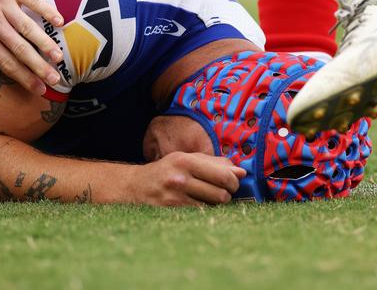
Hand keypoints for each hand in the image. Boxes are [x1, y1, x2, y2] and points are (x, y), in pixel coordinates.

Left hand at [0, 0, 63, 95]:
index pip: (4, 62)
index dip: (22, 77)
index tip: (39, 90)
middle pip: (19, 49)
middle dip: (38, 67)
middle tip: (55, 80)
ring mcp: (3, 3)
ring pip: (28, 27)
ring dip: (45, 42)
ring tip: (58, 57)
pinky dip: (47, 10)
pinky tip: (60, 22)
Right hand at [128, 152, 246, 205]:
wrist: (135, 186)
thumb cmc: (166, 171)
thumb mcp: (186, 159)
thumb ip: (214, 163)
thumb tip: (241, 172)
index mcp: (185, 161)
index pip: (223, 175)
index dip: (234, 182)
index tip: (232, 183)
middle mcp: (180, 178)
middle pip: (221, 194)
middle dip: (227, 194)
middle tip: (222, 192)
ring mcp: (175, 198)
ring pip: (212, 207)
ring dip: (215, 204)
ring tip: (208, 198)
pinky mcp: (172, 212)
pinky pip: (200, 215)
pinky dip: (204, 212)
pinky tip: (197, 206)